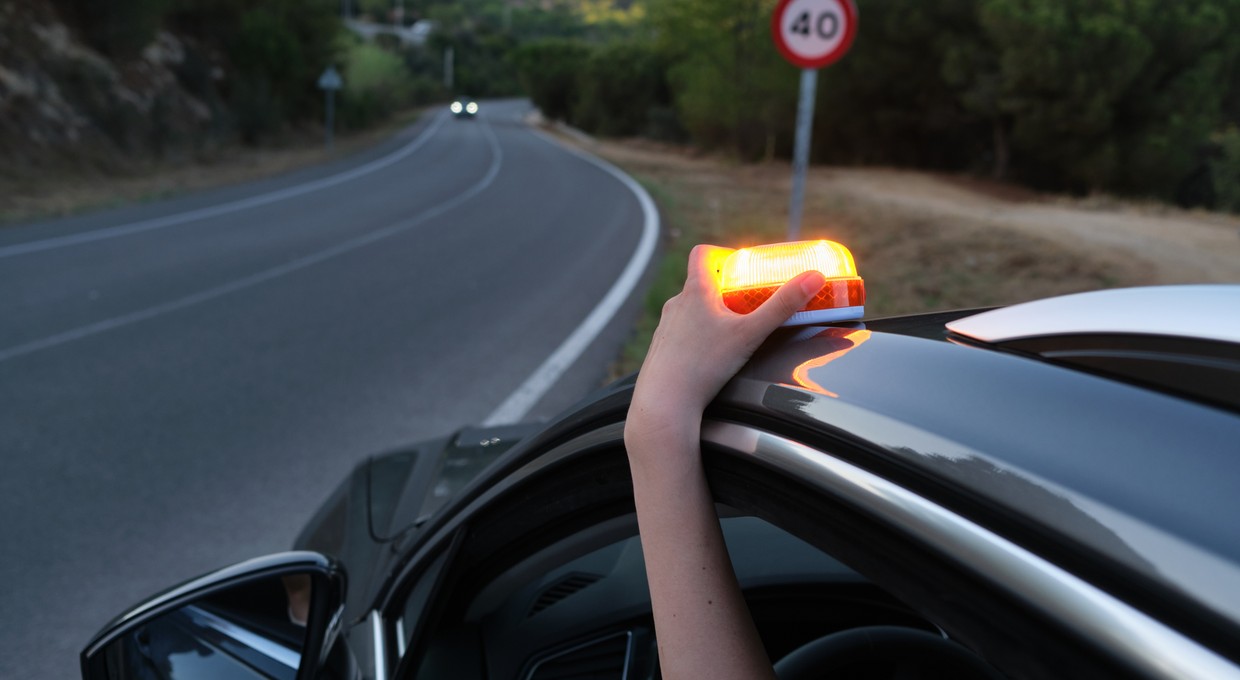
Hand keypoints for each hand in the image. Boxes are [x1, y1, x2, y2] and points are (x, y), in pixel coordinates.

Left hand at [626, 244, 824, 462]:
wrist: (665, 401)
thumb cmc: (704, 365)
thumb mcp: (751, 333)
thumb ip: (783, 306)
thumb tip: (814, 277)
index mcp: (695, 291)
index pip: (702, 253)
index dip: (721, 252)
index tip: (739, 264)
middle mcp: (675, 304)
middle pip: (700, 283)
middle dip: (725, 289)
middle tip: (747, 302)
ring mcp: (665, 326)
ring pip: (690, 309)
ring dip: (710, 313)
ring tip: (731, 331)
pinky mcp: (661, 348)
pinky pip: (681, 332)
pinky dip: (697, 335)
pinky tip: (710, 356)